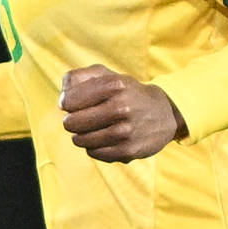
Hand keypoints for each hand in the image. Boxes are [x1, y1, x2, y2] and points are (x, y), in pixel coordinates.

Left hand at [60, 65, 185, 161]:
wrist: (165, 113)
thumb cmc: (127, 93)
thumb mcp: (107, 75)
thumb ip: (78, 78)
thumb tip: (62, 100)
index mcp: (114, 85)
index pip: (68, 101)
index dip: (67, 103)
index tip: (73, 104)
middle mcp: (121, 107)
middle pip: (71, 123)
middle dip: (72, 121)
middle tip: (82, 118)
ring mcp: (126, 131)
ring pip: (80, 140)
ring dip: (82, 135)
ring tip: (94, 128)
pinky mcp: (128, 151)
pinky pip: (94, 153)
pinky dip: (94, 147)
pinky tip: (105, 139)